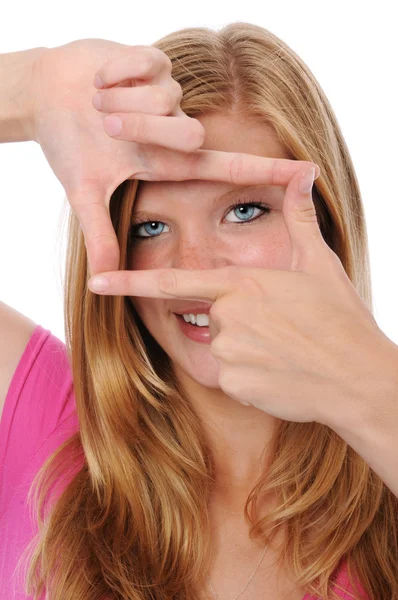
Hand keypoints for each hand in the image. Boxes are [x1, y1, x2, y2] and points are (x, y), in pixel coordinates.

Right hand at [30, 39, 318, 276]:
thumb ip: (99, 233)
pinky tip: (101, 79)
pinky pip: (144, 64)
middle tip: (105, 126)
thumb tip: (99, 282)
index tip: (306, 174)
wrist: (47, 92)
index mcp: (167, 161)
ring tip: (97, 103)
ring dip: (118, 100)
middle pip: (190, 133)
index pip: (224, 168)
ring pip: (161, 98)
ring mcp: (168, 93)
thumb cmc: (72, 142)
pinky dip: (114, 71)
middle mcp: (176, 128)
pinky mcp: (155, 56)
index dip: (264, 172)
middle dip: (142, 127)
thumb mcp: (84, 190)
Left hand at [87, 164, 395, 427]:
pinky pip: (231, 376)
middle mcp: (226, 315)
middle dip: (239, 323)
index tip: (95, 283)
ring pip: (222, 347)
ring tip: (284, 350)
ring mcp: (227, 350)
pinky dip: (251, 375)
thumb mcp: (320, 263)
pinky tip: (280, 373)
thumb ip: (300, 218)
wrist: (355, 376)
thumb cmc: (339, 317)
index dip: (129, 283)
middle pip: (212, 317)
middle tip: (282, 330)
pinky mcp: (232, 382)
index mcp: (240, 282)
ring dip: (247, 349)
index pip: (172, 281)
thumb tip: (304, 172)